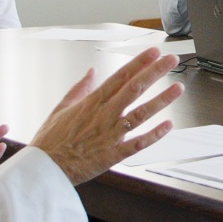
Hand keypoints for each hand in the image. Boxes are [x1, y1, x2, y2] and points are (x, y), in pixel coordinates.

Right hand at [29, 49, 183, 184]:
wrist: (45, 169)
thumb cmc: (50, 141)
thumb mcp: (61, 108)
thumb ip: (79, 88)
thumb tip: (91, 71)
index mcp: (92, 102)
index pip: (120, 76)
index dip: (139, 63)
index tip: (154, 52)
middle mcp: (104, 116)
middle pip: (134, 89)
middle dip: (155, 73)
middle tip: (172, 60)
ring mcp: (111, 135)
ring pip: (141, 114)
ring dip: (161, 100)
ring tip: (177, 88)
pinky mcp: (114, 154)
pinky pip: (138, 143)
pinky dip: (154, 134)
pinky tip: (168, 125)